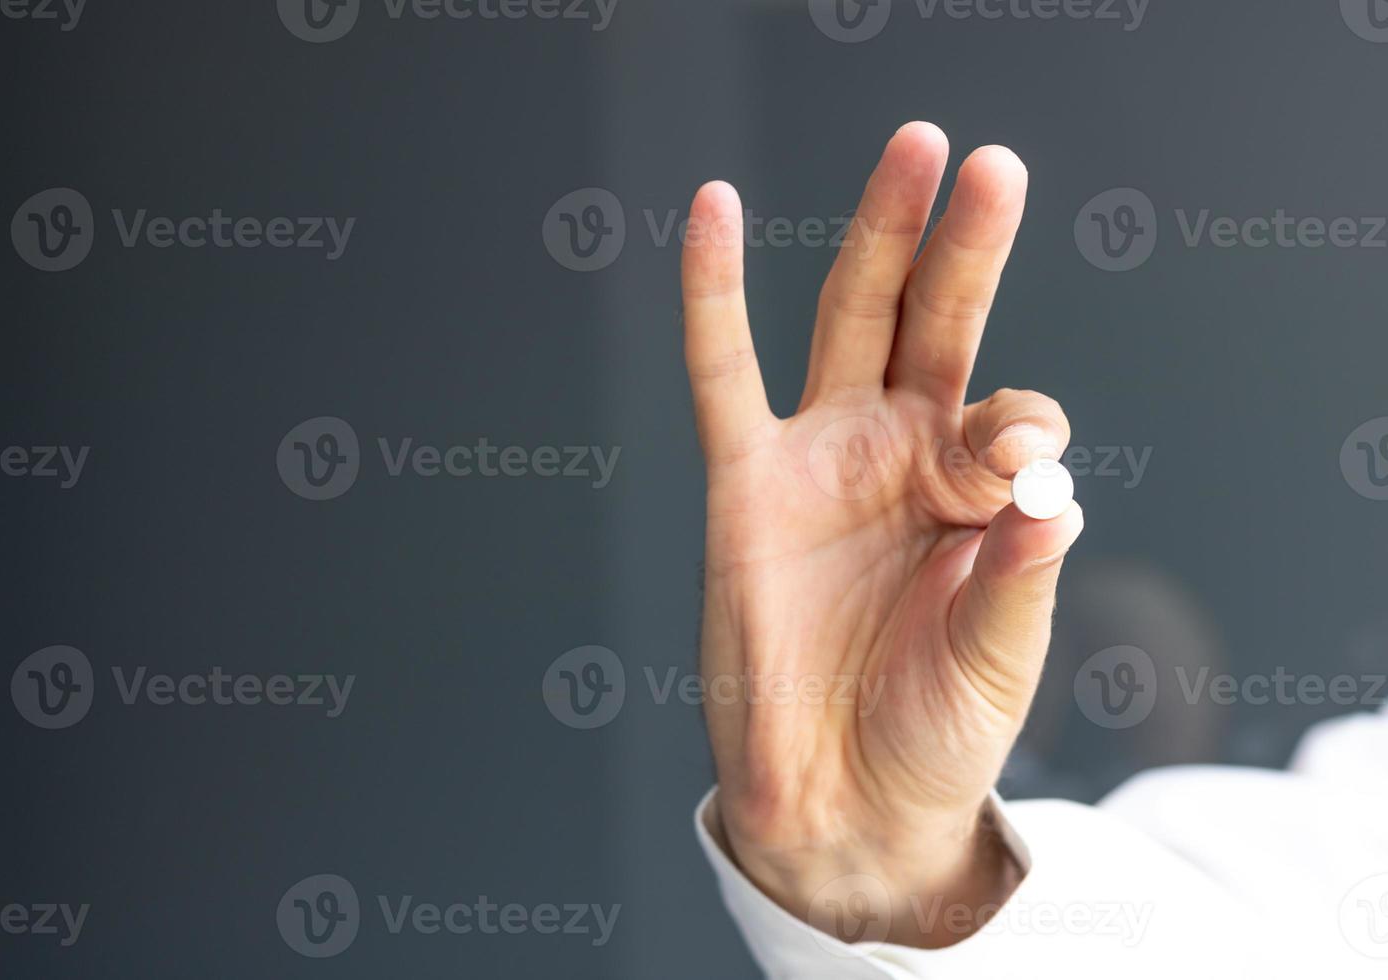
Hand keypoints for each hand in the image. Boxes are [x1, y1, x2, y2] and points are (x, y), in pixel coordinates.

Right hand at [682, 122, 1083, 948]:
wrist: (839, 802)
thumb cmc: (931, 730)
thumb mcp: (997, 657)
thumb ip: (1019, 573)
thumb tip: (1048, 486)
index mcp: (974, 492)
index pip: (1011, 414)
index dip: (1019, 423)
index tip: (1015, 464)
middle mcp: (901, 455)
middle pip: (939, 322)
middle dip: (967, 245)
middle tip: (994, 166)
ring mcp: (824, 458)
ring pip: (851, 320)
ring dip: (881, 235)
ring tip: (916, 149)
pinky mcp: (746, 482)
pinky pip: (720, 373)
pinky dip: (712, 293)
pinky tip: (712, 209)